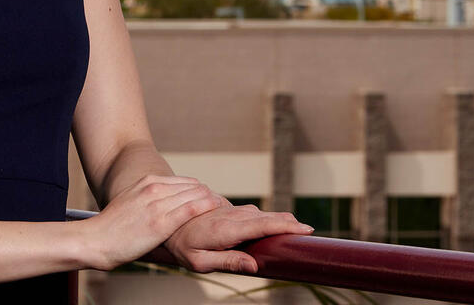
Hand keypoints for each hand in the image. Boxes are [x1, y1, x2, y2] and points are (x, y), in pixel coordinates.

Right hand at [84, 175, 224, 270]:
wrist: (95, 241)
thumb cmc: (112, 229)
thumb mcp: (131, 204)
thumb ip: (149, 201)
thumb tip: (165, 208)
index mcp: (147, 183)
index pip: (185, 182)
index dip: (201, 192)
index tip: (209, 202)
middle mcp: (154, 189)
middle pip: (193, 186)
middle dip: (209, 196)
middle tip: (222, 207)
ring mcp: (158, 204)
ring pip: (195, 194)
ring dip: (212, 201)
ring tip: (224, 209)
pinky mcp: (160, 222)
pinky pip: (191, 208)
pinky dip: (207, 207)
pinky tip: (217, 209)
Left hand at [164, 201, 313, 273]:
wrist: (166, 220)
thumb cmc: (182, 246)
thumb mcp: (200, 262)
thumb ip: (228, 262)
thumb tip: (255, 265)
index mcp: (226, 230)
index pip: (262, 226)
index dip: (285, 227)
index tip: (305, 228)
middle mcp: (230, 216)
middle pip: (265, 217)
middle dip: (287, 222)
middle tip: (307, 229)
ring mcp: (228, 209)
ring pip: (258, 213)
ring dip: (276, 219)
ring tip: (294, 227)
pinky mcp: (226, 207)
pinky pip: (249, 212)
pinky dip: (263, 217)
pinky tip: (272, 224)